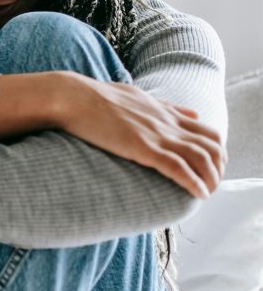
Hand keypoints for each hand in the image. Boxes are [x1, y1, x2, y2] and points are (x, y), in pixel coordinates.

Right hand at [59, 72, 225, 198]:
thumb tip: (193, 112)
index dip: (216, 152)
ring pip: (202, 158)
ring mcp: (157, 135)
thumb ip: (167, 106)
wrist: (72, 96)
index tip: (211, 167)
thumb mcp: (138, 96)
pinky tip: (199, 194)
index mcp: (165, 112)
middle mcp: (167, 123)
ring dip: (211, 178)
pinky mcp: (143, 147)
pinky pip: (179, 167)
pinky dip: (194, 183)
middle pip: (213, 146)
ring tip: (208, 192)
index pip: (208, 131)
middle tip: (212, 183)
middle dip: (219, 167)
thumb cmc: (95, 97)